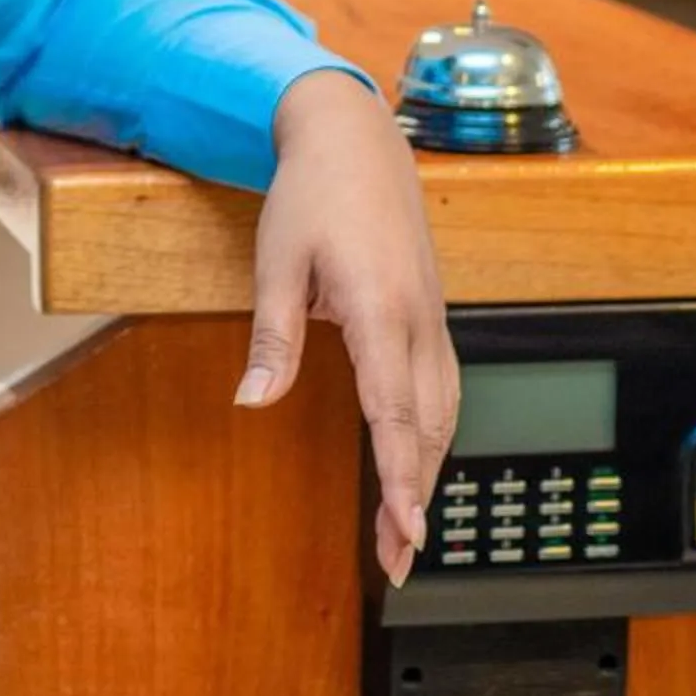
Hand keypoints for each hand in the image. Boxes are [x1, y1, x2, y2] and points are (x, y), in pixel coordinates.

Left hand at [239, 70, 457, 586]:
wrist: (354, 138)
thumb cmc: (312, 193)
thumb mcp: (277, 261)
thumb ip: (272, 337)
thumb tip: (252, 402)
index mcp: (379, 307)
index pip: (395, 410)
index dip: (401, 475)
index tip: (404, 528)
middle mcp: (418, 318)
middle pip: (428, 424)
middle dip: (416, 494)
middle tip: (398, 557)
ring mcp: (431, 314)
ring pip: (443, 409)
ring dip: (428, 469)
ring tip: (406, 527)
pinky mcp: (431, 311)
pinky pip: (443, 385)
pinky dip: (434, 432)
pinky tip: (419, 460)